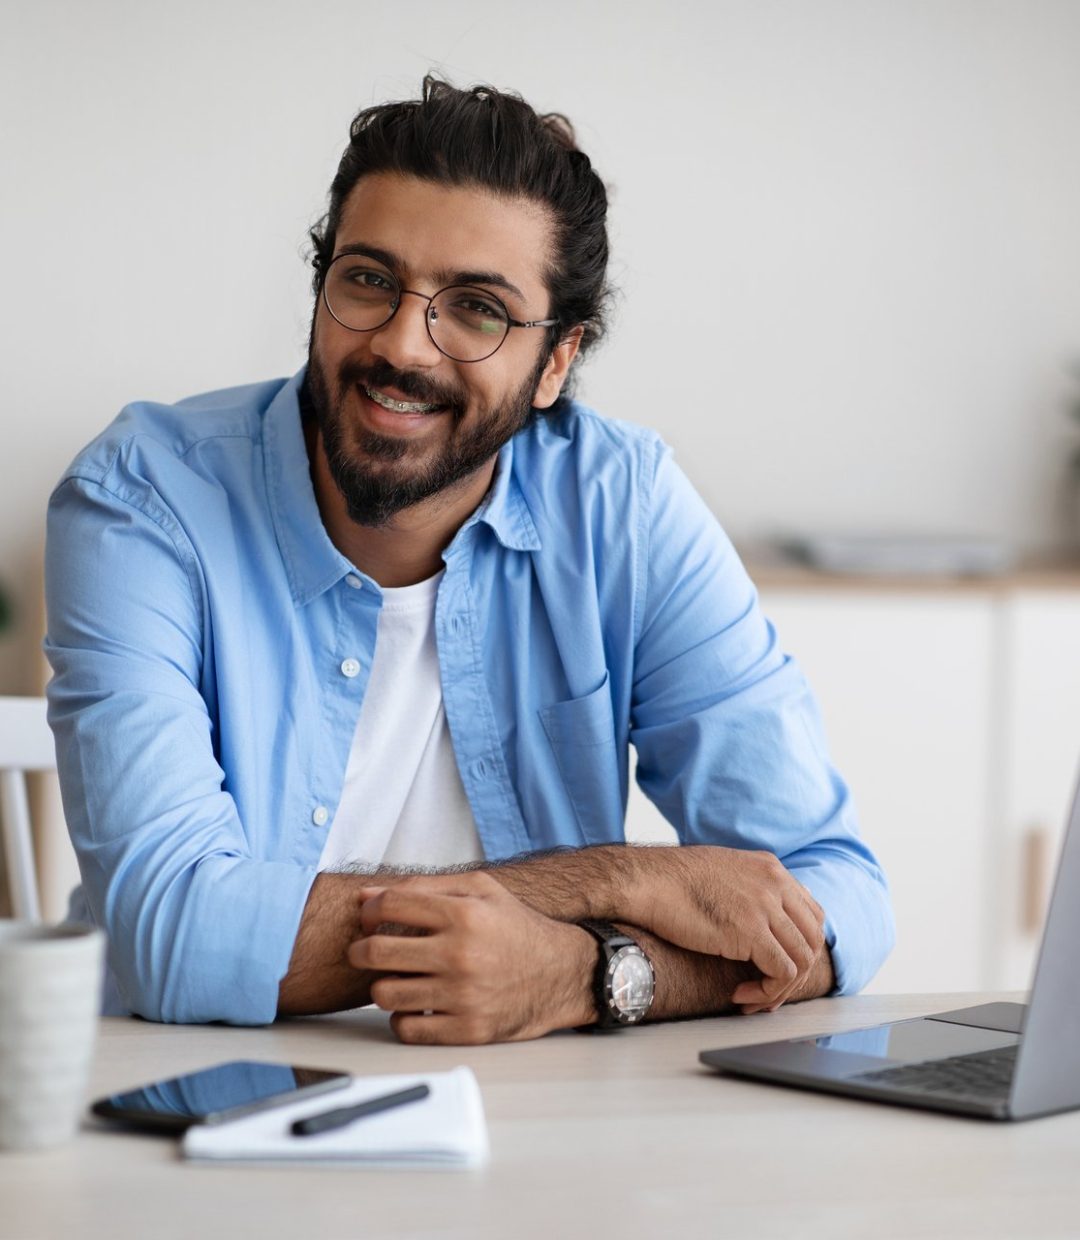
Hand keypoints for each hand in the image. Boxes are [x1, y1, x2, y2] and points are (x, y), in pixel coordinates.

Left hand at [347, 872, 594, 1043]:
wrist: (561, 973)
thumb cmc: (515, 928)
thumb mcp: (481, 890)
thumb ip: (425, 886)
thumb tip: (367, 896)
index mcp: (463, 913)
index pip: (388, 906)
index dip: (368, 912)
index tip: (369, 920)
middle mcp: (460, 954)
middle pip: (377, 952)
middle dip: (361, 950)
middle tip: (367, 951)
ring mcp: (463, 995)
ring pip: (385, 994)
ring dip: (384, 985)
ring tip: (399, 978)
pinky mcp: (468, 1030)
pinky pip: (407, 1029)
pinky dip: (403, 1018)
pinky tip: (416, 1005)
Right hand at [630, 846, 825, 1011]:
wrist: (647, 880)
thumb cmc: (670, 880)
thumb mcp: (723, 872)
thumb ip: (748, 889)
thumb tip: (756, 919)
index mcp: (770, 868)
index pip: (811, 914)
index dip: (799, 947)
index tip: (775, 965)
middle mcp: (775, 884)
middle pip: (813, 938)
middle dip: (796, 972)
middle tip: (766, 990)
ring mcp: (766, 906)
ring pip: (803, 960)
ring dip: (780, 988)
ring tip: (751, 998)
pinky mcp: (751, 932)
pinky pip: (782, 973)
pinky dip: (768, 992)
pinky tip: (740, 995)